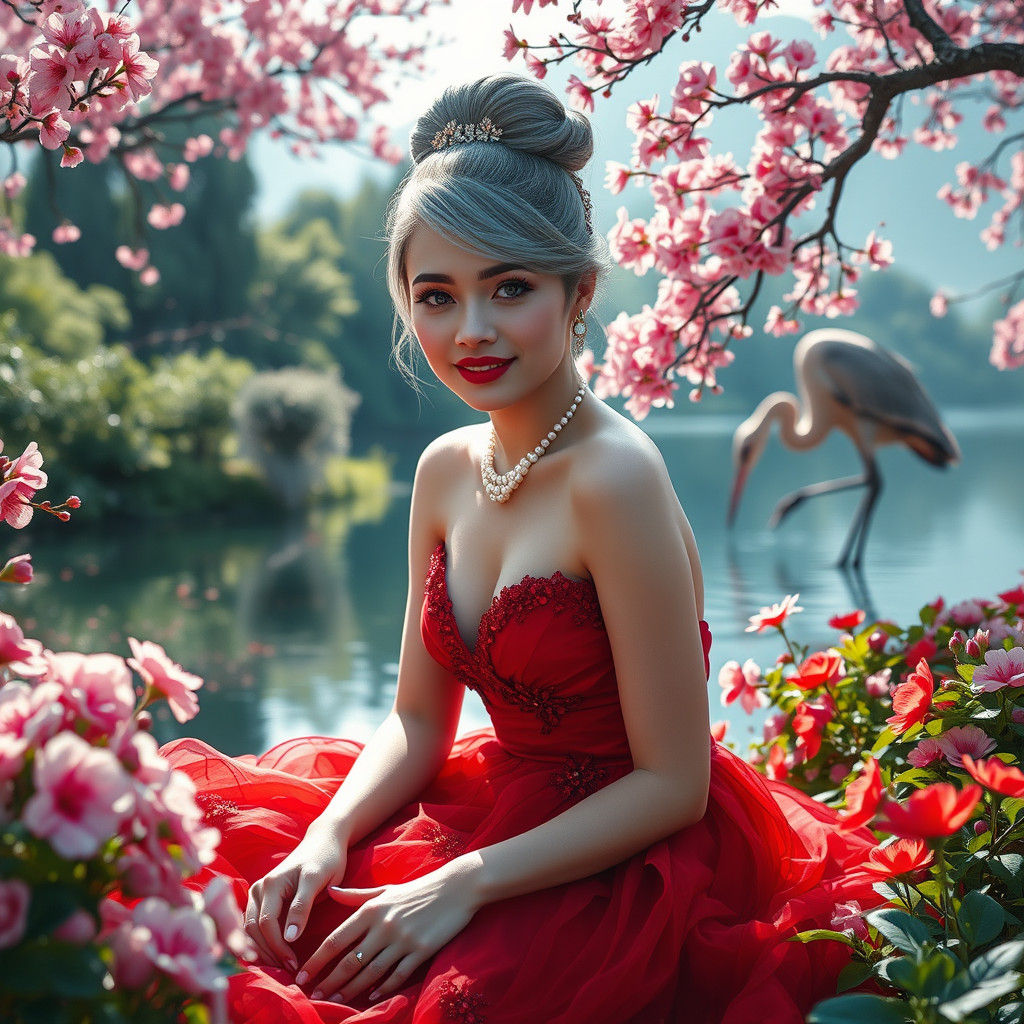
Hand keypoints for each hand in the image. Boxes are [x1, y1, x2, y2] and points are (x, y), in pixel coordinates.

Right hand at [244, 821, 348, 970]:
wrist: (324, 840)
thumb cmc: (326, 858)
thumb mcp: (319, 879)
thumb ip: (302, 906)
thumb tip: (289, 938)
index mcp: (272, 883)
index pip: (266, 923)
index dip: (278, 947)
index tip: (294, 964)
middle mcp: (260, 887)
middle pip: (252, 929)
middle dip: (268, 953)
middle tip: (288, 970)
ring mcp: (258, 891)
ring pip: (249, 928)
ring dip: (261, 950)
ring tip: (281, 966)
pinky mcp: (261, 897)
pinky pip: (252, 924)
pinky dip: (258, 941)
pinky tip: (271, 955)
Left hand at [296, 859, 479, 1003]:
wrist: (455, 888)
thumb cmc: (417, 889)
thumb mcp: (385, 889)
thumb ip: (355, 895)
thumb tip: (330, 890)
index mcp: (371, 909)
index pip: (336, 939)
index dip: (317, 959)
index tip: (303, 974)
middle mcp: (383, 925)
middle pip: (349, 960)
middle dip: (330, 980)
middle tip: (314, 994)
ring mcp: (402, 940)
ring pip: (370, 972)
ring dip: (351, 989)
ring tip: (336, 1001)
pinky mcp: (420, 951)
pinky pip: (396, 975)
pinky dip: (382, 988)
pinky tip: (370, 997)